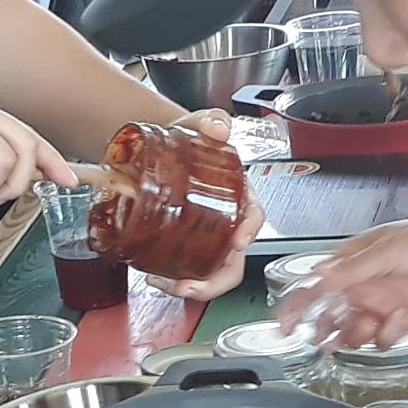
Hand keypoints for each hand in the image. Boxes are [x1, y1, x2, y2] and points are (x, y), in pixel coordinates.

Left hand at [131, 109, 261, 301]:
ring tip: (160, 282)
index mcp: (239, 195)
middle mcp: (228, 222)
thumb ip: (211, 121)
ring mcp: (209, 238)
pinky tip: (153, 275)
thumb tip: (217, 128)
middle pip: (234, 261)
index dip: (250, 231)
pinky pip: (189, 270)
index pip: (255, 217)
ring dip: (190, 285)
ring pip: (211, 272)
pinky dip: (174, 279)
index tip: (238, 242)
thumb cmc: (190, 141)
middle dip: (214, 281)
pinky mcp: (189, 246)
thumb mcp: (200, 125)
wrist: (164, 148)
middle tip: (187, 285)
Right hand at [283, 207, 407, 347]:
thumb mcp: (384, 252)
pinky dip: (388, 335)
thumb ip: (351, 270)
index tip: (285, 325)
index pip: (315, 288)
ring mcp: (383, 304)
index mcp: (352, 265)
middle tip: (324, 339)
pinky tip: (396, 320)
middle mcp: (364, 287)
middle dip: (326, 330)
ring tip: (365, 326)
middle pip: (331, 317)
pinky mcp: (404, 319)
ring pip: (355, 332)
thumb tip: (318, 277)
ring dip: (355, 334)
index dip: (297, 307)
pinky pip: (385, 338)